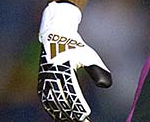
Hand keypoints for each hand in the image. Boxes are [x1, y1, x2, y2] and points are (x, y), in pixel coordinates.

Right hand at [38, 1, 111, 120]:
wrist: (55, 36)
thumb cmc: (75, 46)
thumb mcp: (89, 56)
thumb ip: (98, 70)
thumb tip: (107, 85)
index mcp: (63, 70)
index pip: (72, 94)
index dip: (79, 106)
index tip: (87, 114)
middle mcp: (51, 77)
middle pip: (62, 102)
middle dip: (72, 113)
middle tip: (83, 120)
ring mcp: (44, 81)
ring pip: (52, 104)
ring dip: (62, 114)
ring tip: (73, 120)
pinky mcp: (42, 83)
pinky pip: (46, 100)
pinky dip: (53, 110)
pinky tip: (61, 116)